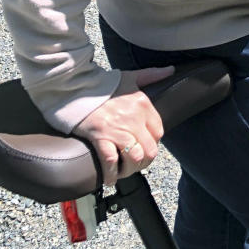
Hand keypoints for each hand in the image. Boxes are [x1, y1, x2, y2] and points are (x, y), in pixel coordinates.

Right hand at [72, 65, 174, 183]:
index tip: (145, 146)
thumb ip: (152, 75)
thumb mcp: (131, 76)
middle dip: (144, 161)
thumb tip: (171, 70)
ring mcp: (117, 129)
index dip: (153, 143)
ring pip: (135, 157)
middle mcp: (133, 118)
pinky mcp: (100, 137)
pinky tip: (110, 178)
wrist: (77, 87)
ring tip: (124, 171)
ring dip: (130, 169)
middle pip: (149, 149)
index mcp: (143, 104)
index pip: (158, 132)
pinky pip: (111, 161)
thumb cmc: (104, 84)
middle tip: (135, 164)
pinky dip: (111, 173)